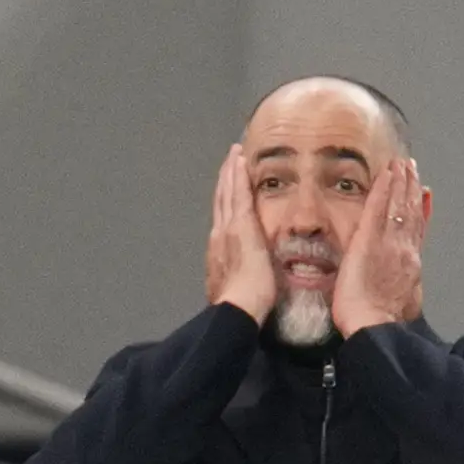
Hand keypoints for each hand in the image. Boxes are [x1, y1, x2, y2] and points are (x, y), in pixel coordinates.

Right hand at [204, 144, 275, 320]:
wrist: (238, 307)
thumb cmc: (242, 307)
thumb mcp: (236, 290)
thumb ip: (238, 281)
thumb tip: (245, 283)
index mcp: (219, 252)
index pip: (222, 220)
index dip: (223, 202)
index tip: (226, 189)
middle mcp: (219, 236)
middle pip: (221, 202)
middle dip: (224, 182)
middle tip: (228, 162)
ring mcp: (229, 228)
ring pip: (228, 194)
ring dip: (230, 173)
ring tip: (234, 155)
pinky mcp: (242, 224)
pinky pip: (239, 193)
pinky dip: (237, 175)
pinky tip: (239, 160)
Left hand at [330, 154, 428, 335]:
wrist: (376, 327)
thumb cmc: (383, 325)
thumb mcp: (405, 308)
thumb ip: (407, 294)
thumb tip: (408, 297)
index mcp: (411, 266)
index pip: (417, 231)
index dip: (421, 211)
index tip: (423, 195)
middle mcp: (404, 249)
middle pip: (411, 213)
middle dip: (412, 189)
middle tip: (413, 169)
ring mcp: (388, 242)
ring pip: (398, 205)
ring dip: (400, 181)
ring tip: (402, 164)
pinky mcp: (368, 239)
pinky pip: (377, 206)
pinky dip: (383, 187)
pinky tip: (386, 172)